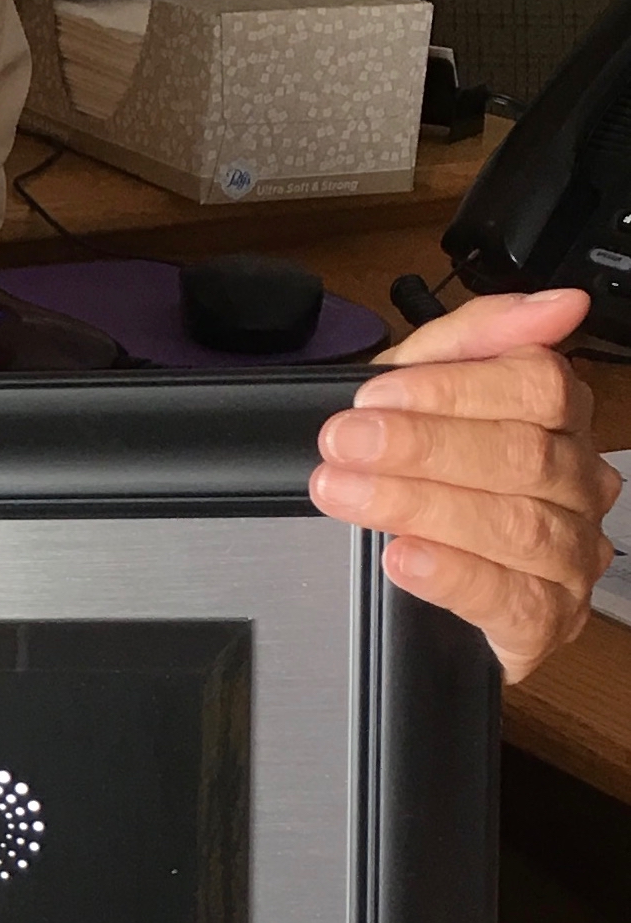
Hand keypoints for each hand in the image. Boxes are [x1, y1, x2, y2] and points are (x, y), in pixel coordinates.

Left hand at [308, 287, 619, 682]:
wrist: (416, 564)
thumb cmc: (427, 465)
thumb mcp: (422, 387)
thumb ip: (472, 338)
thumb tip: (558, 303)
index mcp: (560, 416)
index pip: (536, 385)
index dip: (451, 389)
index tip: (373, 397)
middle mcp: (578, 483)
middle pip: (523, 454)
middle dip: (421, 447)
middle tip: (344, 444)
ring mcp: (571, 553)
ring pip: (518, 526)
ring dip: (420, 505)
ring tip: (348, 494)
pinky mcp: (547, 618)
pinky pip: (514, 599)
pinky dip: (453, 575)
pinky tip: (405, 556)